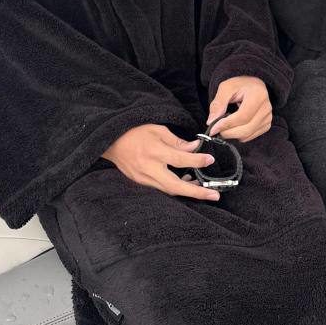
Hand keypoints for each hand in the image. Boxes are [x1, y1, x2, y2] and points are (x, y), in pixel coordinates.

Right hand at [102, 124, 221, 200]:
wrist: (110, 141)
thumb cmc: (134, 131)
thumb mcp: (157, 129)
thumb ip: (177, 142)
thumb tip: (194, 148)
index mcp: (154, 152)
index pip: (180, 159)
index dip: (197, 161)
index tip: (210, 160)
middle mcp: (149, 168)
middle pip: (176, 186)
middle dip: (197, 193)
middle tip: (215, 195)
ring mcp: (143, 178)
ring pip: (170, 190)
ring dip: (188, 192)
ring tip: (205, 190)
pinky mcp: (140, 182)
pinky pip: (162, 188)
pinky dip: (176, 188)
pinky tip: (187, 183)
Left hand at [206, 76, 271, 141]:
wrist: (252, 86)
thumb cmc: (239, 85)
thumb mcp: (226, 88)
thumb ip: (218, 103)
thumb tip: (211, 121)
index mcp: (258, 95)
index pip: (242, 116)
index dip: (227, 124)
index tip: (212, 129)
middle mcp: (266, 108)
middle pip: (246, 129)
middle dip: (227, 132)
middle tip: (215, 129)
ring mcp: (268, 118)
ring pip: (247, 135)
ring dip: (232, 135)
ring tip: (223, 126)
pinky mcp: (266, 125)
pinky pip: (250, 137)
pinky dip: (238, 135)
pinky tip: (233, 126)